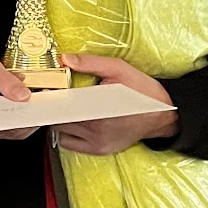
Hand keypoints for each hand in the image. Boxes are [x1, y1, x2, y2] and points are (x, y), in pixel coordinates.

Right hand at [0, 45, 38, 142]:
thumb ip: (4, 80)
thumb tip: (24, 96)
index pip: (2, 123)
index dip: (21, 118)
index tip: (35, 107)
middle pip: (14, 129)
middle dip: (32, 116)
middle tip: (46, 101)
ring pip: (19, 128)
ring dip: (33, 115)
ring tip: (44, 99)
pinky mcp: (2, 122)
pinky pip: (19, 122)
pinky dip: (30, 112)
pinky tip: (37, 100)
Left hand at [55, 54, 177, 154]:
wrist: (162, 114)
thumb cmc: (141, 89)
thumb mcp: (118, 68)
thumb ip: (90, 63)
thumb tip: (65, 58)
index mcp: (98, 105)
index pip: (61, 103)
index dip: (49, 95)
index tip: (45, 88)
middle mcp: (96, 127)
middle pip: (58, 117)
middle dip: (54, 106)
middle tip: (55, 95)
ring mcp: (97, 141)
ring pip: (60, 130)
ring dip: (59, 118)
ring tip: (67, 106)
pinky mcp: (100, 149)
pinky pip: (69, 144)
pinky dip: (66, 133)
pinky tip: (74, 121)